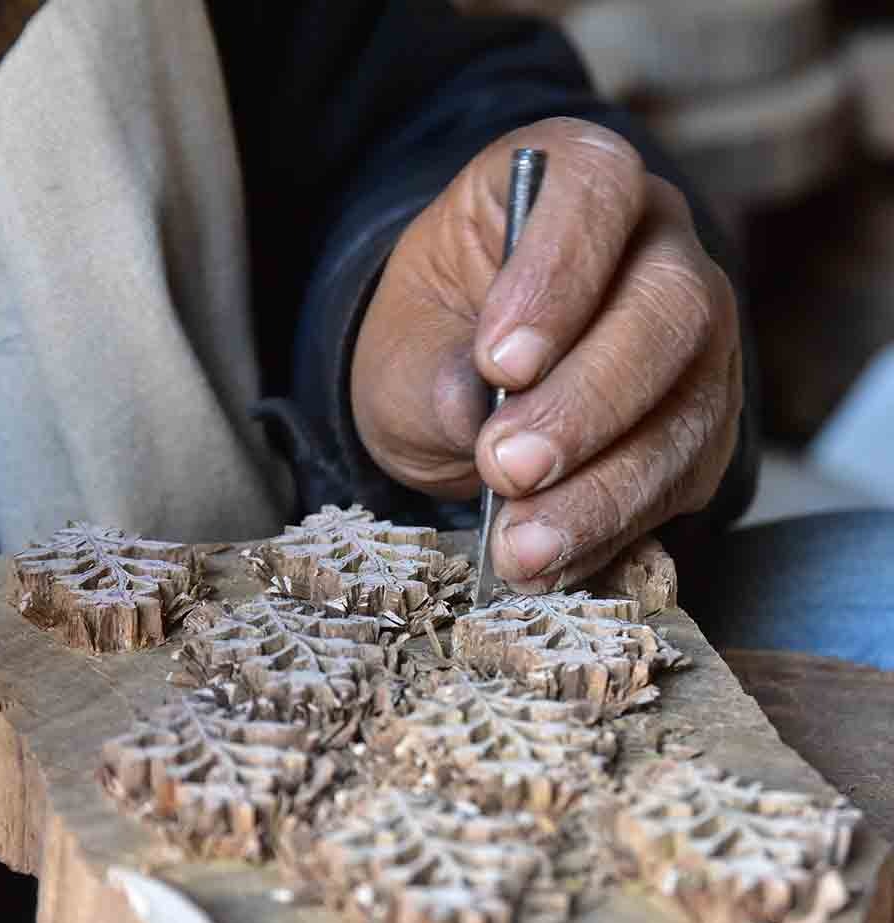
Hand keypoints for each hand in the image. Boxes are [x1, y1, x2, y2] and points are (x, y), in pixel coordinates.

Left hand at [351, 117, 741, 590]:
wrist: (464, 389)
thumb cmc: (433, 337)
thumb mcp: (404, 341)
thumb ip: (432, 370)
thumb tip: (475, 418)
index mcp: (579, 181)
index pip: (599, 189)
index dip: (559, 273)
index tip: (499, 363)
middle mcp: (659, 249)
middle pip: (669, 307)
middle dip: (585, 402)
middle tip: (507, 467)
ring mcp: (694, 341)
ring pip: (688, 406)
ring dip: (604, 487)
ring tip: (522, 545)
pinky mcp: (698, 424)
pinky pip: (681, 480)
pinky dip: (612, 529)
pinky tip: (552, 561)